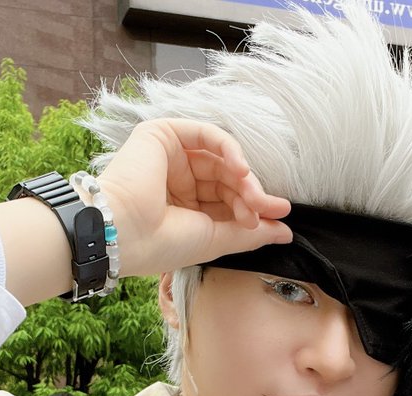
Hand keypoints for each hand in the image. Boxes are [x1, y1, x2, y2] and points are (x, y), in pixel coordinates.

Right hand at [96, 119, 291, 275]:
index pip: (227, 200)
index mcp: (184, 208)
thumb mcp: (216, 239)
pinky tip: (242, 170)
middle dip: (252, 194)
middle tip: (268, 209)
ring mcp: (170, 157)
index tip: (278, 219)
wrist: (126, 233)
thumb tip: (286, 232)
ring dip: (244, 177)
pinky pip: (206, 134)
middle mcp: (177, 181)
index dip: (253, 208)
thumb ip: (251, 233)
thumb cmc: (162, 244)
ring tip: (254, 197)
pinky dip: (230, 149)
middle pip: (227, 179)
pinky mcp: (163, 135)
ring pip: (220, 158)